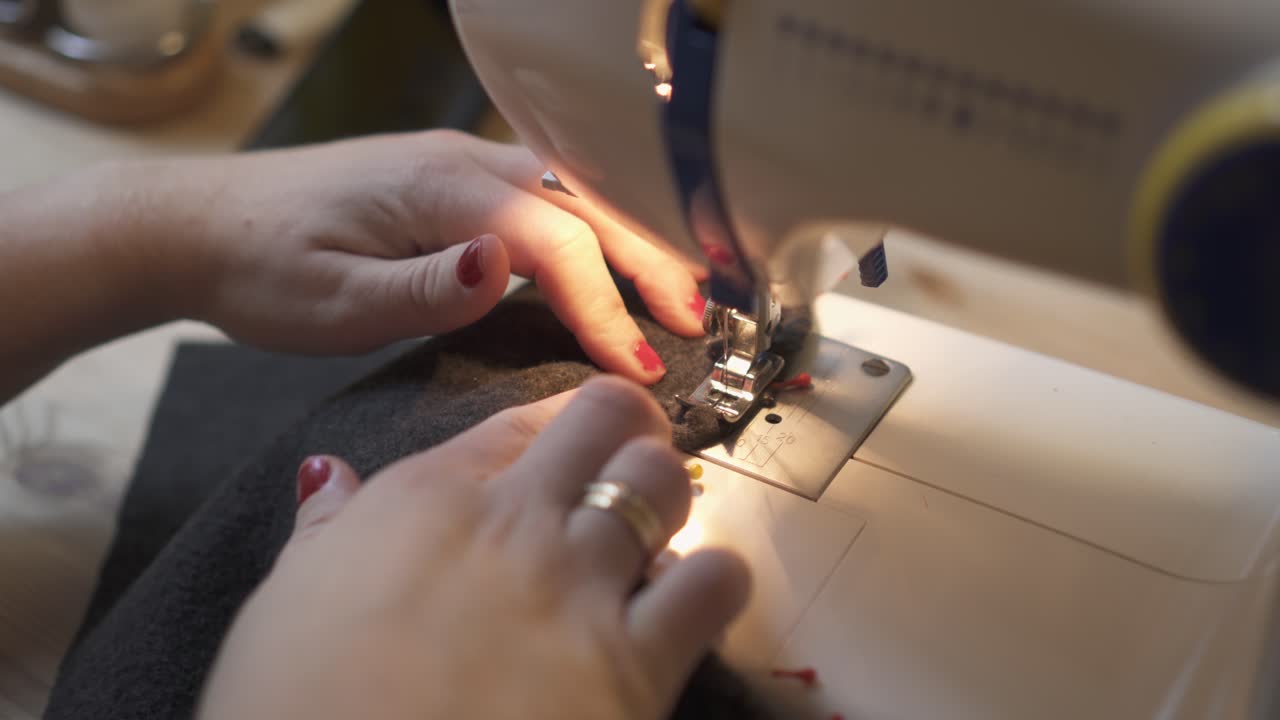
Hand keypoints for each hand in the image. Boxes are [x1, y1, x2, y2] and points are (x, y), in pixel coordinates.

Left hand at [171, 130, 708, 382]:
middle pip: (586, 206)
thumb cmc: (259, 266)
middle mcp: (463, 165)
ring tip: (674, 297)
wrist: (199, 225)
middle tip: (696, 320)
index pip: (557, 244)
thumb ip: (425, 288)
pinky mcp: (450, 187)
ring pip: (571, 199)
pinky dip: (590, 236)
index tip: (639, 369)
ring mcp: (458, 169)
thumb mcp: (332, 299)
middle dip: (649, 262)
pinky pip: (542, 204)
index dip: (606, 307)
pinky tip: (605, 268)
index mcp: (443, 190)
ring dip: (629, 244)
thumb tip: (505, 269)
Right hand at [197, 376, 749, 719]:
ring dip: (667, 498)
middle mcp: (515, 523)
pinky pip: (713, 582)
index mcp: (427, 499)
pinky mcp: (637, 663)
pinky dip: (713, 580)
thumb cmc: (295, 714)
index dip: (556, 424)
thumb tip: (329, 476)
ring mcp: (580, 585)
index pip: (520, 419)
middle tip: (626, 463)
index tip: (567, 444)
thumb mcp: (283, 611)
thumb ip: (326, 534)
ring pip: (664, 482)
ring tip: (653, 535)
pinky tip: (688, 604)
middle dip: (627, 428)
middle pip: (609, 417)